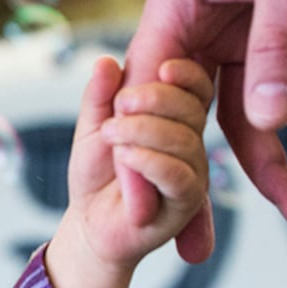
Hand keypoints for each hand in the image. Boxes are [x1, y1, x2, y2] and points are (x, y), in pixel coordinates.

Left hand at [71, 56, 213, 268]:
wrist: (89, 225)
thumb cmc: (96, 176)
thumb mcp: (92, 129)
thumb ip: (99, 98)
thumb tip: (105, 62)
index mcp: (176, 120)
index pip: (197, 89)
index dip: (186, 75)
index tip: (163, 67)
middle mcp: (191, 144)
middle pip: (192, 110)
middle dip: (155, 101)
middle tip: (120, 106)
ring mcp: (193, 173)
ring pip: (185, 141)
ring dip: (145, 131)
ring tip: (111, 135)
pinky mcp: (185, 202)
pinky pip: (178, 175)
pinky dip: (150, 161)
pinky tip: (127, 156)